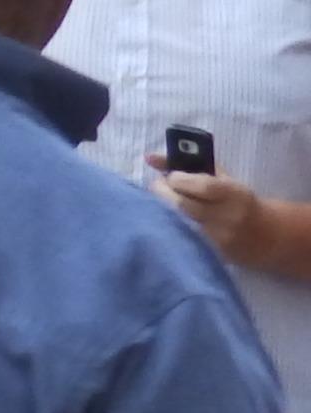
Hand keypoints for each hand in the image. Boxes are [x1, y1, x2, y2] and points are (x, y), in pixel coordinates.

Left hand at [153, 164, 290, 271]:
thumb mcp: (221, 178)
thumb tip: (149, 157)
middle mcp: (227, 218)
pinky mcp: (209, 255)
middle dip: (162, 193)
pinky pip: (180, 238)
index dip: (179, 180)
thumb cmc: (236, 200)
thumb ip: (188, 165)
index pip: (204, 187)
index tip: (170, 176)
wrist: (264, 236)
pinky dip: (168, 227)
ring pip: (178, 224)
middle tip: (157, 188)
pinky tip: (166, 221)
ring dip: (161, 210)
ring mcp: (218, 239)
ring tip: (161, 203)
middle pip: (184, 206)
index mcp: (234, 194)